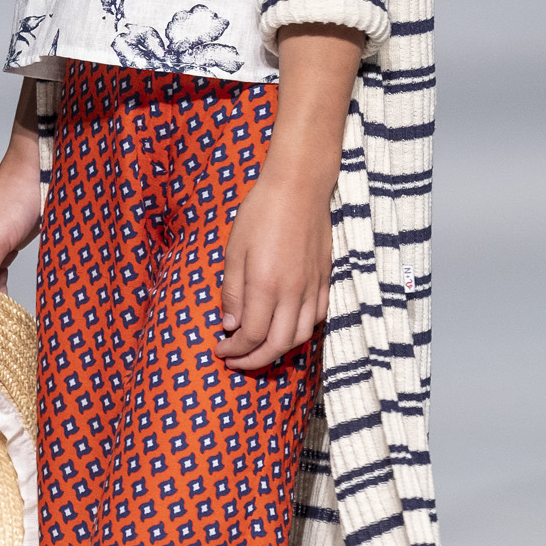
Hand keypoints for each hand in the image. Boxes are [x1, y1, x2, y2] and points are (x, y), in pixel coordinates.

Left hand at [215, 162, 331, 370]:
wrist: (299, 186)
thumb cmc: (261, 212)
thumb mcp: (234, 249)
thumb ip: (232, 291)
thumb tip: (230, 324)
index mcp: (266, 284)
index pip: (252, 335)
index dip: (234, 349)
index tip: (220, 348)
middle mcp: (293, 292)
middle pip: (278, 344)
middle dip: (254, 360)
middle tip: (235, 359)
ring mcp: (312, 286)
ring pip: (300, 336)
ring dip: (278, 351)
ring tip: (258, 350)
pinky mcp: (324, 279)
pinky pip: (317, 318)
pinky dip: (300, 332)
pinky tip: (284, 328)